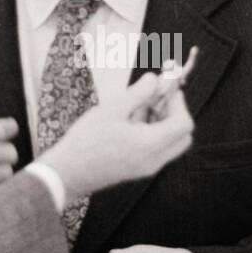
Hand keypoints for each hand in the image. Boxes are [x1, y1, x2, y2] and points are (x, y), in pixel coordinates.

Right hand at [38, 74, 192, 199]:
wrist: (67, 173)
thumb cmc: (86, 141)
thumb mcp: (113, 109)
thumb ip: (139, 93)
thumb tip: (156, 79)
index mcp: (151, 144)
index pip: (184, 123)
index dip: (178, 102)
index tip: (165, 88)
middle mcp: (155, 160)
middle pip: (182, 135)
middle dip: (173, 112)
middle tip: (155, 96)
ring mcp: (147, 167)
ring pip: (170, 142)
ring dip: (161, 121)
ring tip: (136, 105)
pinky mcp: (138, 169)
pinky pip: (156, 149)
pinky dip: (151, 132)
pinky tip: (129, 119)